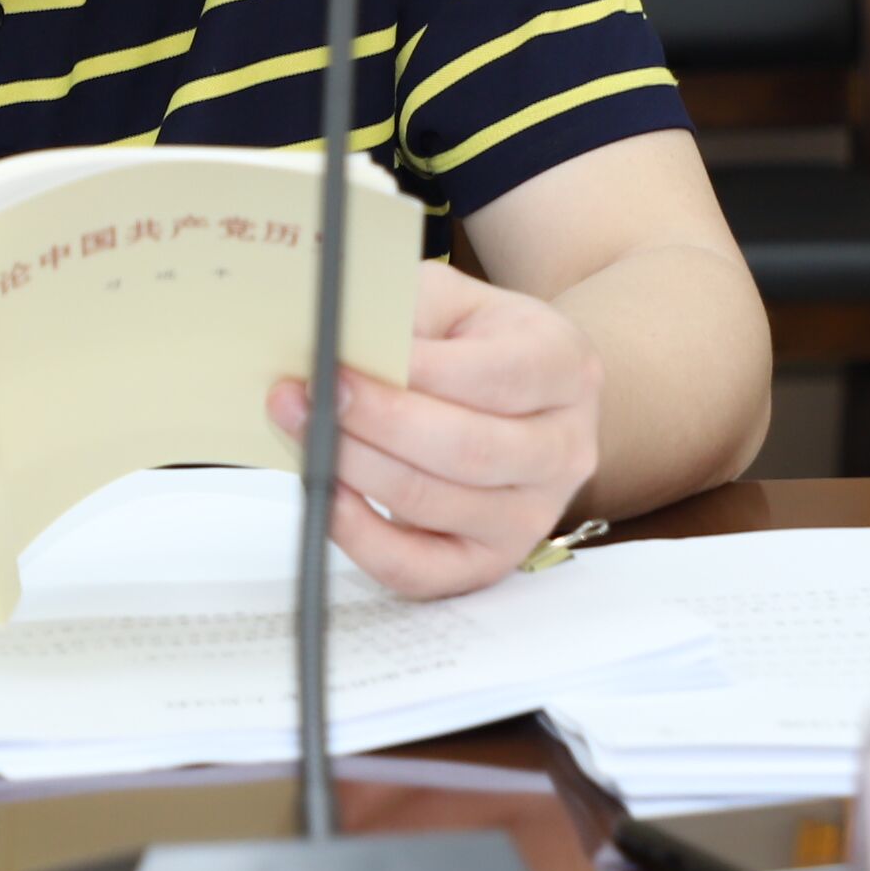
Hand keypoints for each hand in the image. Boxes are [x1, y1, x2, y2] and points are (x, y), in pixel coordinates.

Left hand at [268, 260, 599, 600]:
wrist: (512, 400)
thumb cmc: (472, 345)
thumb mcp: (451, 302)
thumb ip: (406, 310)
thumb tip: (340, 337)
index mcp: (567, 369)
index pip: (495, 376)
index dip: (416, 371)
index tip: (345, 357)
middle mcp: (563, 449)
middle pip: (467, 448)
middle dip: (377, 422)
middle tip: (312, 392)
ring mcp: (531, 515)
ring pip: (434, 502)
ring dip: (354, 467)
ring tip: (302, 427)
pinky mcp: (488, 561)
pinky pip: (418, 568)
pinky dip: (361, 535)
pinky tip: (326, 493)